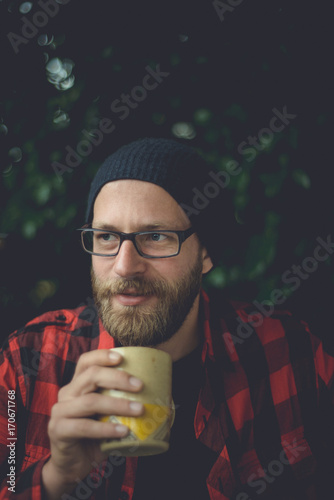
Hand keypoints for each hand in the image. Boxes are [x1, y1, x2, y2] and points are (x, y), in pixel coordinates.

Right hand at [42, 349, 143, 498]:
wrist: (72, 466)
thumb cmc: (94, 436)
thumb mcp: (107, 415)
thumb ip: (121, 403)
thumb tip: (161, 399)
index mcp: (77, 385)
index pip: (85, 361)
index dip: (102, 355)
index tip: (122, 357)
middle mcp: (67, 393)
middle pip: (90, 376)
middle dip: (118, 378)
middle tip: (140, 385)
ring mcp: (60, 412)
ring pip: (90, 401)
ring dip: (118, 404)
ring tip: (139, 410)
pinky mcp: (59, 431)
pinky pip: (84, 427)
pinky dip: (106, 428)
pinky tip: (123, 431)